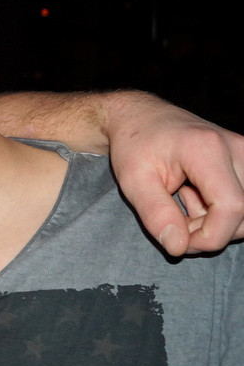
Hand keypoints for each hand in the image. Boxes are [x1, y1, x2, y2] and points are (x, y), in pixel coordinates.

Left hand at [107, 92, 243, 256]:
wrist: (139, 117)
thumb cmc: (134, 144)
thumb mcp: (133, 180)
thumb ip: (156, 214)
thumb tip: (178, 247)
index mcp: (205, 149)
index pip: (231, 207)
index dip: (210, 236)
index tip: (180, 242)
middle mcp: (235, 148)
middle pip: (243, 213)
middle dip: (209, 231)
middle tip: (172, 221)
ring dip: (215, 222)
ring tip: (181, 202)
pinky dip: (220, 211)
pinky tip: (194, 195)